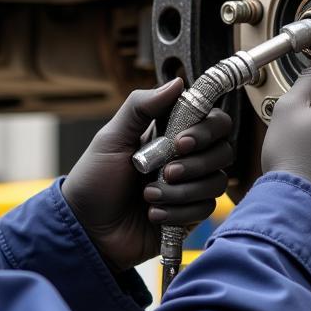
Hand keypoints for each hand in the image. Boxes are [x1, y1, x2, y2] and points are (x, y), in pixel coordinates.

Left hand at [62, 79, 233, 272]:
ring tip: (148, 195)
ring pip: (216, 182)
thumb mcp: (111, 137)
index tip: (182, 142)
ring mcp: (190, 187)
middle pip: (223, 151)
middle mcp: (187, 158)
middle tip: (166, 172)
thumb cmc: (95, 180)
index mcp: (172, 134)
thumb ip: (141, 106)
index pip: (213, 122)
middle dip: (196, 164)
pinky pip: (204, 209)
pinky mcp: (189, 216)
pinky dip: (177, 212)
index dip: (206, 130)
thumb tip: (178, 83)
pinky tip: (152, 214)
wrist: (87, 228)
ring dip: (182, 191)